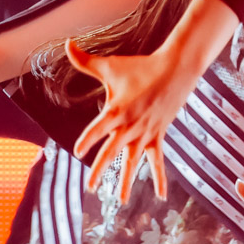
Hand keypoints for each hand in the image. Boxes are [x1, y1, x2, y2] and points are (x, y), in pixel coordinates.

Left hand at [69, 40, 201, 202]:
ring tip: (122, 199)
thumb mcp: (111, 65)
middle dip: (101, 169)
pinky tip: (160, 195)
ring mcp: (146, 133)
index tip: (78, 152)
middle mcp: (131, 125)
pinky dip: (160, 178)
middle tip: (91, 187)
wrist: (177, 68)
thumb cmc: (141, 66)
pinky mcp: (159, 135)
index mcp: (117, 110)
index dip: (87, 140)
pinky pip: (158, 160)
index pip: (97, 129)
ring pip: (135, 161)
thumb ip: (85, 59)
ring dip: (128, 181)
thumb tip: (66, 43)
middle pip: (113, 152)